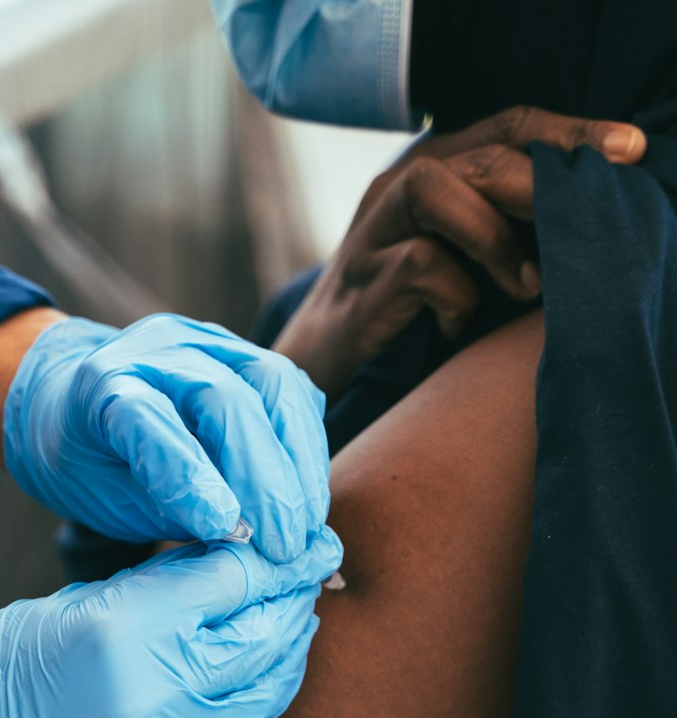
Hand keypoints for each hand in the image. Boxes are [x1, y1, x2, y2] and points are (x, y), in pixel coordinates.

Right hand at [0, 526, 342, 717]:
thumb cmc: (17, 659)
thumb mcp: (91, 597)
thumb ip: (173, 581)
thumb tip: (248, 559)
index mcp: (129, 629)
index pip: (239, 584)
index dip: (283, 563)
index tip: (314, 549)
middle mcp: (156, 695)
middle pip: (266, 641)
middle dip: (294, 609)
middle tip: (308, 585)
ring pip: (265, 699)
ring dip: (285, 661)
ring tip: (288, 631)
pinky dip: (253, 709)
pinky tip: (252, 685)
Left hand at [3, 313, 330, 562]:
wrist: (75, 404)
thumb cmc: (90, 465)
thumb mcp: (106, 498)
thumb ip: (168, 509)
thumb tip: (243, 537)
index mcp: (103, 385)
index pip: (150, 422)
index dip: (190, 477)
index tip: (226, 531)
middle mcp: (159, 349)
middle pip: (227, 400)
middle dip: (265, 480)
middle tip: (284, 546)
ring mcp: (209, 343)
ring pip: (274, 384)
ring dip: (300, 463)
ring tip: (306, 528)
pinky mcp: (247, 355)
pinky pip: (292, 391)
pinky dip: (308, 446)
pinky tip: (309, 497)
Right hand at [275, 105, 647, 402]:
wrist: (318, 362)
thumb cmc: (404, 310)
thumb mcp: (459, 255)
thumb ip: (501, 226)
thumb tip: (578, 218)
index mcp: (429, 169)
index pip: (506, 126)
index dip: (569, 133)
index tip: (626, 152)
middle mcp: (396, 188)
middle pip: (478, 153)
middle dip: (539, 186)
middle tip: (575, 228)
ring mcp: (374, 231)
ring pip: (437, 189)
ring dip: (492, 237)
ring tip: (523, 284)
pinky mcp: (363, 280)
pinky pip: (422, 266)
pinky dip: (456, 299)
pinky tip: (454, 327)